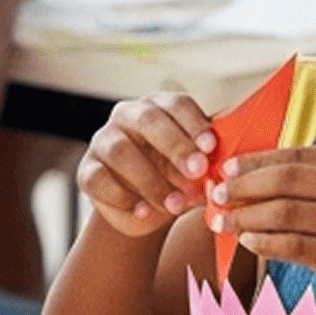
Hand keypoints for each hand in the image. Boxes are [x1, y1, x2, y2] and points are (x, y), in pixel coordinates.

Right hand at [76, 90, 216, 237]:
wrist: (147, 210)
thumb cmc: (177, 179)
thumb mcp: (196, 169)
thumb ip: (209, 163)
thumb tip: (228, 166)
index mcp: (159, 107)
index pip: (175, 103)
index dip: (193, 123)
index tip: (210, 147)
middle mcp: (127, 116)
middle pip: (147, 118)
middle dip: (175, 145)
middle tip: (197, 171)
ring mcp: (102, 141)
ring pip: (120, 150)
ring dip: (151, 179)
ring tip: (175, 204)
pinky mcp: (87, 170)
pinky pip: (98, 179)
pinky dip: (123, 197)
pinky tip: (145, 211)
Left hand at [209, 146, 315, 314]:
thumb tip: (256, 174)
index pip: (295, 155)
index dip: (256, 160)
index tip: (228, 168)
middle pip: (284, 179)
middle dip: (244, 185)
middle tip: (218, 193)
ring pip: (283, 211)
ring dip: (246, 216)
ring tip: (223, 221)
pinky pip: (292, 244)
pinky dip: (264, 242)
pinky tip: (247, 241)